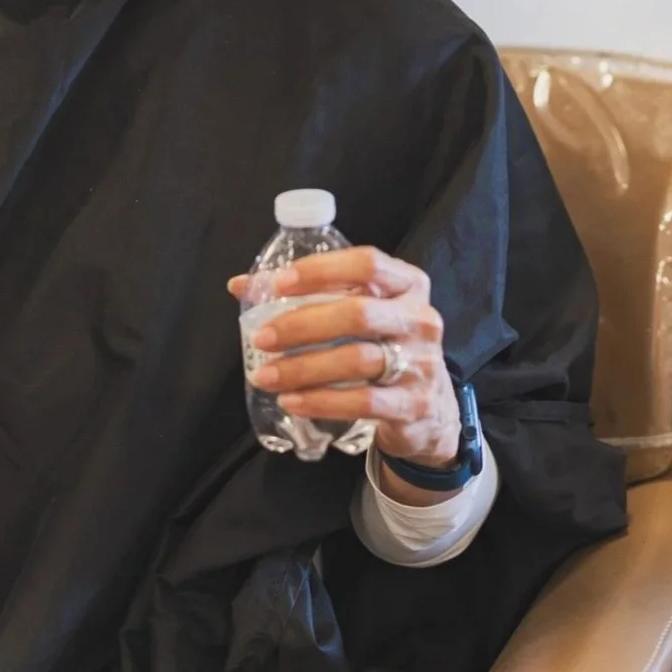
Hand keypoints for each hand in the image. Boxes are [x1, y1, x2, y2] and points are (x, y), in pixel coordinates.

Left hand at [227, 246, 461, 468]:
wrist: (430, 408)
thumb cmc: (384, 345)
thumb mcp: (358, 311)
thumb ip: (310, 294)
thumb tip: (240, 285)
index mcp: (407, 284)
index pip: (367, 263)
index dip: (321, 270)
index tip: (279, 284)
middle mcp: (420, 318)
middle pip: (358, 314)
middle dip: (302, 325)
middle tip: (262, 339)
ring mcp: (422, 363)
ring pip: (357, 360)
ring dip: (304, 368)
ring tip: (265, 375)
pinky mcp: (415, 404)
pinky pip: (363, 401)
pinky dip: (321, 401)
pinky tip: (291, 401)